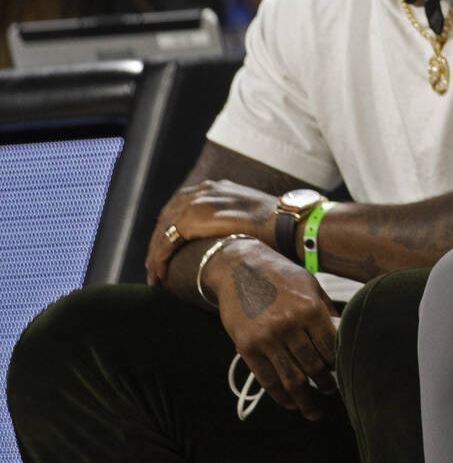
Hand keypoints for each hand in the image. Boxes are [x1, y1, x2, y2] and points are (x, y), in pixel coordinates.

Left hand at [146, 181, 279, 284]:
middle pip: (167, 216)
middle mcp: (203, 190)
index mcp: (216, 188)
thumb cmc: (276, 224)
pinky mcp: (193, 219)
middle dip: (158, 241)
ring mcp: (197, 202)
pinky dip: (158, 259)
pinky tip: (159, 275)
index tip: (168, 248)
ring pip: (163, 230)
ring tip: (155, 274)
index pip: (181, 206)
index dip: (171, 228)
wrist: (286, 222)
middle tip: (155, 265)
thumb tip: (228, 236)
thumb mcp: (249, 215)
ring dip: (155, 253)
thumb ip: (233, 219)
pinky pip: (166, 242)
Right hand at [205, 237, 338, 420]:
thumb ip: (325, 313)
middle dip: (326, 385)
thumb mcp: (310, 286)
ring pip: (292, 379)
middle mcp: (288, 324)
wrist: (239, 268)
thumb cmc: (281, 277)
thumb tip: (346, 338)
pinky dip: (281, 397)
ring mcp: (266, 337)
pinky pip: (267, 380)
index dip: (339, 366)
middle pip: (313, 366)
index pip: (331, 348)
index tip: (344, 374)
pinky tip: (291, 403)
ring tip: (315, 410)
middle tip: (333, 392)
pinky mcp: (246, 347)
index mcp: (309, 308)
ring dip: (306, 399)